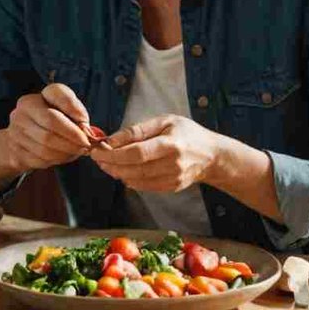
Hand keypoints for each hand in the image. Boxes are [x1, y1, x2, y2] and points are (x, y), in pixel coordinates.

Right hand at [0, 83, 93, 173]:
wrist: (22, 139)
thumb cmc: (48, 121)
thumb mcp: (62, 110)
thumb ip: (76, 113)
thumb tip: (86, 129)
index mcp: (35, 97)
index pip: (57, 96)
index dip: (74, 108)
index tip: (86, 122)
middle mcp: (22, 111)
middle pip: (51, 124)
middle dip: (73, 137)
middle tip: (87, 144)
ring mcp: (16, 132)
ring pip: (46, 145)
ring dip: (67, 151)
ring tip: (78, 151)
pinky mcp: (16, 151)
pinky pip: (41, 158)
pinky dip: (57, 159)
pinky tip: (64, 156)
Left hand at [91, 115, 221, 192]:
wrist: (212, 156)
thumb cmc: (188, 134)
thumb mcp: (165, 121)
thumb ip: (138, 130)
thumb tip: (111, 140)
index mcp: (171, 144)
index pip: (136, 152)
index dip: (114, 154)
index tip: (97, 151)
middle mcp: (172, 164)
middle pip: (133, 168)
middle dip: (110, 164)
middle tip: (97, 157)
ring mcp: (172, 179)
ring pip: (136, 180)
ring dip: (116, 172)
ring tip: (106, 164)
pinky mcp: (171, 188)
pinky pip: (143, 186)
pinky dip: (129, 179)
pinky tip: (122, 171)